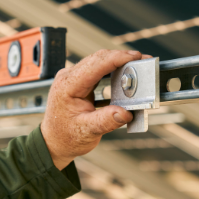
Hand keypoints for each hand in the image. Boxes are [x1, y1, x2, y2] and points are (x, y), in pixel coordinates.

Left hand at [41, 49, 151, 169]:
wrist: (54, 142)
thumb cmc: (66, 137)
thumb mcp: (86, 132)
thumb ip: (106, 122)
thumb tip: (126, 113)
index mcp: (67, 86)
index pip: (95, 65)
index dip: (118, 58)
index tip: (137, 57)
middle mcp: (68, 77)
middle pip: (99, 59)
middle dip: (123, 58)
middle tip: (144, 62)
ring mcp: (73, 76)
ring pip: (100, 61)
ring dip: (119, 63)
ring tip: (138, 66)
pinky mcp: (79, 80)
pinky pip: (99, 69)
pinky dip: (114, 70)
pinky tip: (126, 74)